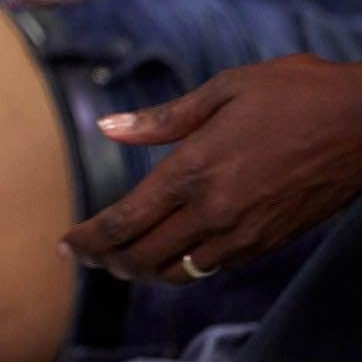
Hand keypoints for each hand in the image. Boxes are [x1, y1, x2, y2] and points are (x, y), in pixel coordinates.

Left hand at [61, 55, 361, 282]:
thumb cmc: (296, 94)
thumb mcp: (223, 90)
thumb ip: (160, 119)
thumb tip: (107, 128)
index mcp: (192, 170)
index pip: (123, 221)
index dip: (88, 239)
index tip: (64, 247)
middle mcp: (215, 211)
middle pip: (143, 256)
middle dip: (106, 261)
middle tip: (83, 259)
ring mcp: (246, 233)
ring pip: (179, 272)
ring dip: (143, 271)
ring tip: (120, 263)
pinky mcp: (273, 241)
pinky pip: (215, 268)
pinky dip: (184, 269)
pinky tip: (173, 257)